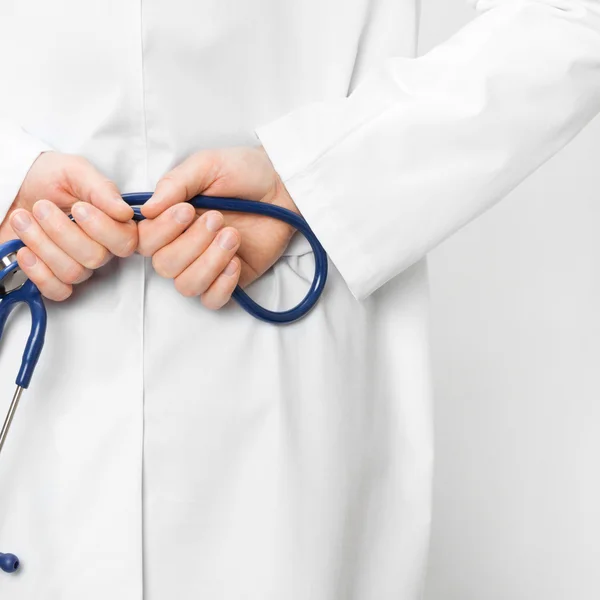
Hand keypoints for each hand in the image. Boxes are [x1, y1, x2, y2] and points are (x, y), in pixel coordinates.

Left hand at [0, 151, 136, 300]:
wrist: (12, 186)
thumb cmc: (45, 178)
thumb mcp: (75, 171)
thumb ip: (102, 189)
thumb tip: (125, 212)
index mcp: (112, 224)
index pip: (126, 242)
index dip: (103, 229)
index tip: (78, 208)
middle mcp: (99, 248)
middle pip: (95, 258)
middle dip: (62, 231)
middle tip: (41, 208)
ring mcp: (76, 264)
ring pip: (73, 272)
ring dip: (42, 244)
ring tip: (23, 219)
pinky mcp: (52, 277)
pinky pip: (57, 290)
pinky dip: (38, 272)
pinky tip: (24, 251)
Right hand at [138, 146, 299, 309]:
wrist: (283, 186)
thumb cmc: (245, 172)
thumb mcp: (207, 165)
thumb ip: (175, 183)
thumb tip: (147, 209)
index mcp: (171, 220)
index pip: (145, 241)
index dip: (161, 231)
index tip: (186, 210)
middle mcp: (184, 246)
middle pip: (164, 266)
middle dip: (191, 244)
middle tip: (218, 219)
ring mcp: (207, 265)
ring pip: (187, 286)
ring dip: (209, 262)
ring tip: (233, 236)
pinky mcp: (231, 280)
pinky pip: (212, 300)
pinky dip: (222, 285)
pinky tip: (236, 262)